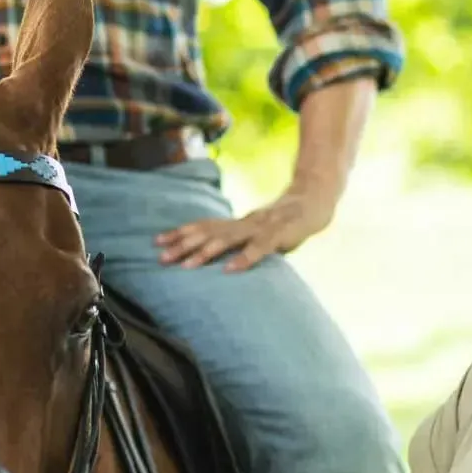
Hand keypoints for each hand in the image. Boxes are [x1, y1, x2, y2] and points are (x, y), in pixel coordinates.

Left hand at [155, 187, 335, 272]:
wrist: (315, 203)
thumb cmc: (285, 224)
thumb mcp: (258, 234)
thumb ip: (241, 244)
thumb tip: (221, 261)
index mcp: (237, 223)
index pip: (203, 226)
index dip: (180, 233)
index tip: (156, 242)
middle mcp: (243, 223)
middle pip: (208, 233)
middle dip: (184, 245)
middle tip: (161, 257)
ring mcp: (260, 228)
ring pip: (228, 240)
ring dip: (206, 252)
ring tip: (188, 265)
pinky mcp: (278, 235)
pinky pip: (259, 248)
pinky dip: (244, 259)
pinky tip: (230, 270)